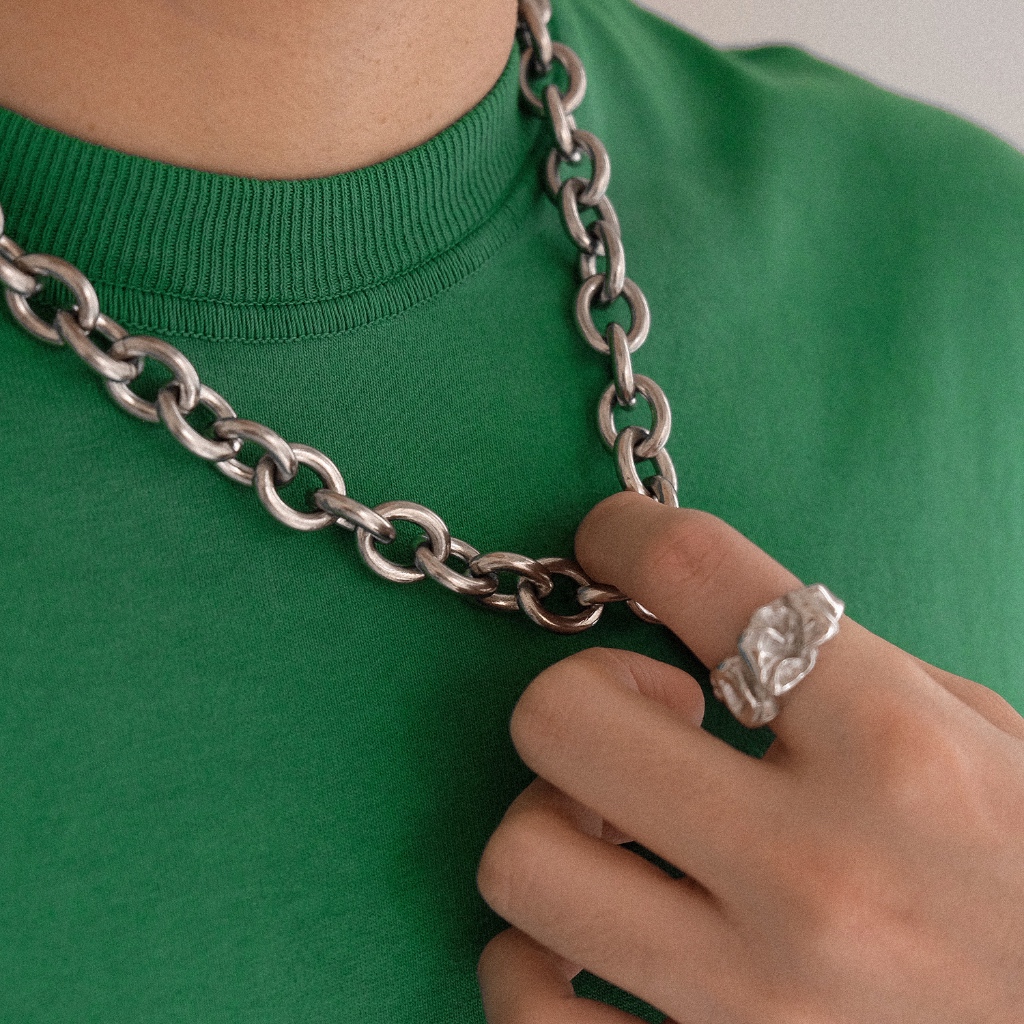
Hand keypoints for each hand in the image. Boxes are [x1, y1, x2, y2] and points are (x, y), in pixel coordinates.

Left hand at [475, 492, 1023, 1023]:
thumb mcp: (984, 736)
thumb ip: (840, 668)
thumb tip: (699, 621)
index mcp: (894, 747)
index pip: (695, 574)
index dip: (625, 533)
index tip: (613, 542)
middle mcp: (813, 871)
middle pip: (562, 717)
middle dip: (580, 688)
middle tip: (641, 712)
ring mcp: (753, 999)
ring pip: (520, 861)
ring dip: (547, 819)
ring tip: (618, 828)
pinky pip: (525, 1012)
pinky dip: (528, 962)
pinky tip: (584, 937)